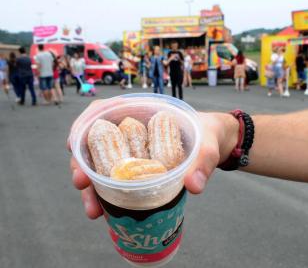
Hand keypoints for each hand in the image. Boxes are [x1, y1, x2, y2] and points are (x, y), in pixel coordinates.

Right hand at [68, 105, 237, 219]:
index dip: (82, 127)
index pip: (102, 112)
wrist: (217, 143)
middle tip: (82, 186)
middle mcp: (130, 129)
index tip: (74, 147)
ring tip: (94, 211)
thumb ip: (203, 161)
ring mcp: (131, 149)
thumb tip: (193, 186)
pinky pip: (114, 177)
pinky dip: (106, 193)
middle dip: (82, 164)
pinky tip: (106, 211)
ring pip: (100, 164)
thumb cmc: (209, 134)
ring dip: (92, 187)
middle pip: (95, 143)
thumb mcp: (209, 144)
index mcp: (141, 112)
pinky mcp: (136, 167)